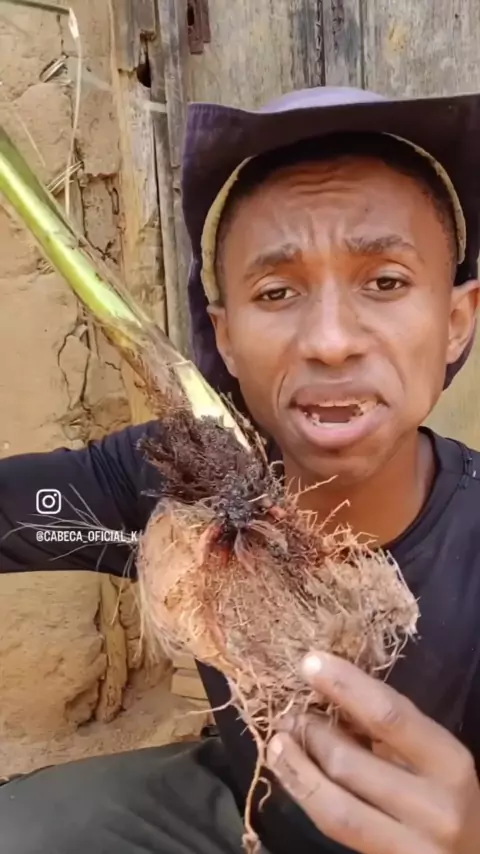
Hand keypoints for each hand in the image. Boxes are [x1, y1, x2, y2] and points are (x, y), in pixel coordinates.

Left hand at [266, 653, 479, 853]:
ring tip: (279, 740)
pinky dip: (305, 795)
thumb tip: (330, 694)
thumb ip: (391, 730)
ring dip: (297, 766)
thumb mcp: (432, 755)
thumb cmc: (447, 793)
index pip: (389, 716)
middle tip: (289, 712)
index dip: (344, 686)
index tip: (310, 663)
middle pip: (352, 763)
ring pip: (336, 804)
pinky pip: (336, 829)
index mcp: (450, 763)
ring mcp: (412, 847)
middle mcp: (436, 808)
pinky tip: (289, 772)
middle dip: (311, 731)